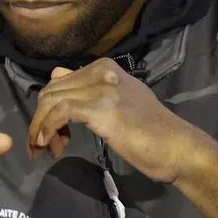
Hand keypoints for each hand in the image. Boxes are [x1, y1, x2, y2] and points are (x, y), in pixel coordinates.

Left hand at [27, 59, 194, 182]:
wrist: (176, 148)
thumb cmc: (150, 131)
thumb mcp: (117, 100)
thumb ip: (88, 89)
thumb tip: (57, 76)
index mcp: (104, 67)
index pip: (59, 82)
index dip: (48, 110)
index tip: (53, 135)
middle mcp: (102, 71)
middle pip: (51, 91)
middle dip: (41, 120)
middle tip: (48, 147)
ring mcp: (102, 88)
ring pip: (51, 101)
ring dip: (41, 129)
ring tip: (48, 150)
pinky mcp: (102, 109)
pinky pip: (60, 113)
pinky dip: (47, 129)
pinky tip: (51, 145)